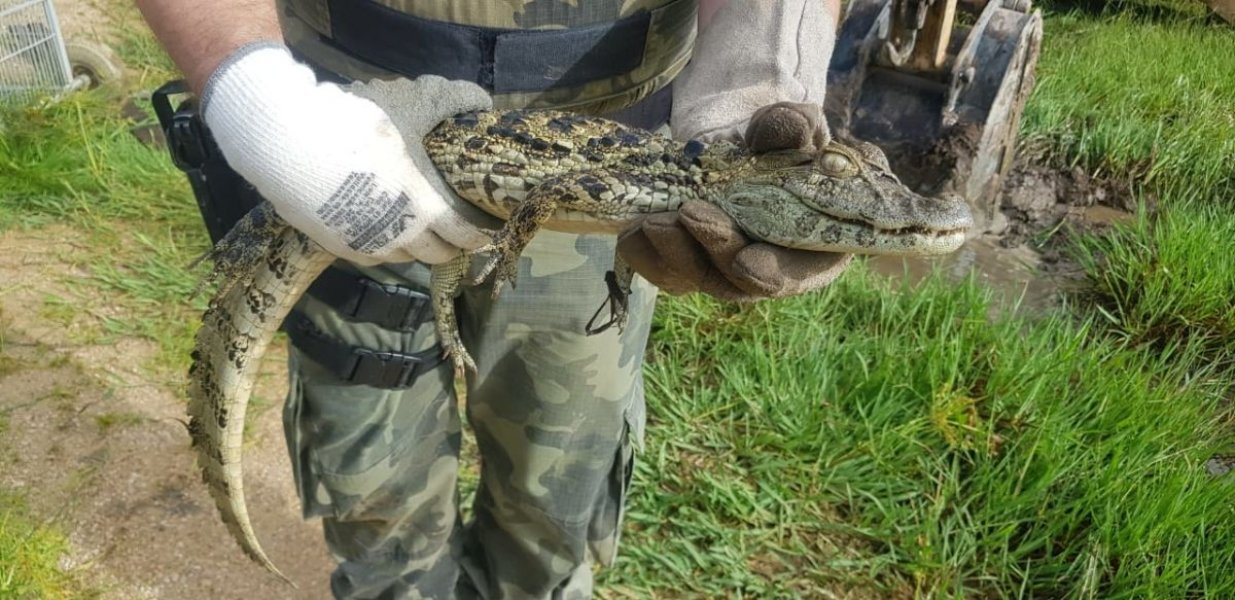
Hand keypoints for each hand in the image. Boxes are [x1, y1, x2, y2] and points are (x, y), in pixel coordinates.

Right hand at [202, 44, 492, 265]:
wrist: (286, 143)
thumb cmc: (358, 124)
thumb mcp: (411, 104)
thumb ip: (453, 101)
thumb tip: (483, 102)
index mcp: (425, 209)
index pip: (464, 236)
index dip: (480, 237)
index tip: (488, 233)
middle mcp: (399, 236)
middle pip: (436, 253)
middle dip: (451, 245)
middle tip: (457, 232)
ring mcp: (366, 245)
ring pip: (404, 256)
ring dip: (416, 246)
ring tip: (421, 230)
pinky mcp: (337, 246)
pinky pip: (373, 255)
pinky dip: (385, 246)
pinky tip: (384, 229)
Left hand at [619, 103, 850, 301]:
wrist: (742, 150)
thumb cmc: (784, 146)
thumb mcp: (796, 131)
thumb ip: (794, 129)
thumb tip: (783, 126)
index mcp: (812, 249)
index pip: (796, 273)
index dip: (773, 272)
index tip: (745, 260)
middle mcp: (766, 270)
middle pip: (736, 281)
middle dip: (712, 249)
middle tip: (688, 213)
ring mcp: (722, 271)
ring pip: (694, 278)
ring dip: (671, 254)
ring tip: (652, 221)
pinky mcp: (687, 262)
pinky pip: (662, 270)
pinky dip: (645, 254)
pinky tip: (632, 229)